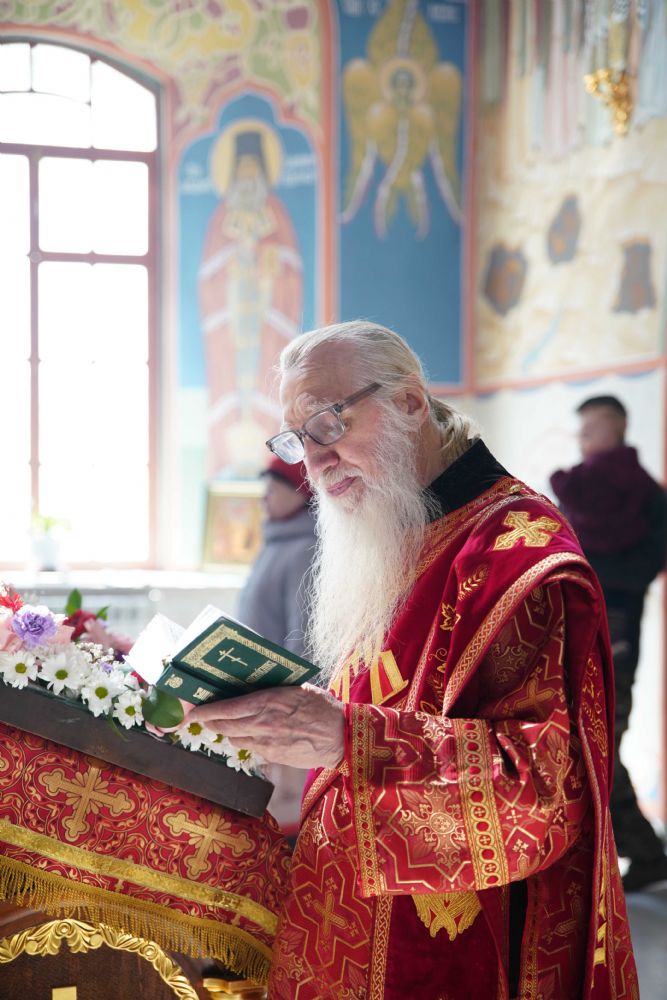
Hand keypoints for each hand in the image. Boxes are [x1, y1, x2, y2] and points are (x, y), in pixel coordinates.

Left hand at [185, 684, 344, 768]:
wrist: (341, 736)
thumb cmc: (322, 707)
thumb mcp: (296, 689)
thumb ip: (273, 691)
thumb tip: (254, 686)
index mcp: (267, 701)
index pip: (226, 708)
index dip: (205, 711)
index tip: (193, 711)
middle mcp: (262, 723)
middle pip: (223, 727)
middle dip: (209, 723)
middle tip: (202, 719)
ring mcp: (266, 742)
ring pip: (234, 739)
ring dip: (227, 733)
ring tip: (228, 726)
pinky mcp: (273, 756)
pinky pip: (251, 748)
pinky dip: (247, 741)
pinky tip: (253, 735)